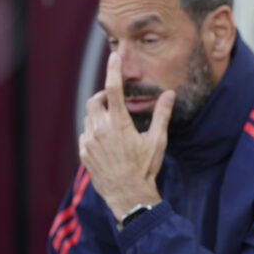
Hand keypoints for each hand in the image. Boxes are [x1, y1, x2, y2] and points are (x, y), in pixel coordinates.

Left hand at [79, 52, 174, 217]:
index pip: (113, 89)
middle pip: (94, 101)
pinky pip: (85, 135)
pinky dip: (94, 132)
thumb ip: (162, 115)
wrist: (128, 196)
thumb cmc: (145, 168)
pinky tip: (107, 143)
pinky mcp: (84, 153)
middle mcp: (100, 129)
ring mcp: (89, 142)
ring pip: (89, 118)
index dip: (114, 70)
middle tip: (115, 102)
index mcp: (119, 124)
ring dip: (100, 117)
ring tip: (115, 127)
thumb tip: (169, 94)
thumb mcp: (158, 141)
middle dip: (103, 97)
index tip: (115, 57)